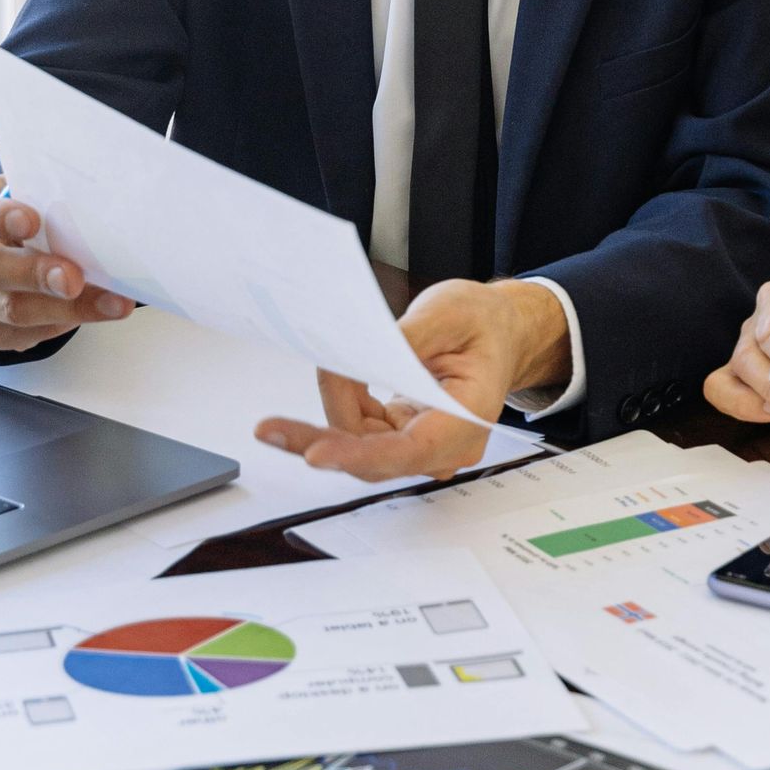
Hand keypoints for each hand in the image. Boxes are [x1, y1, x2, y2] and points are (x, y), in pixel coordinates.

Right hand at [0, 173, 133, 351]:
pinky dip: (59, 326)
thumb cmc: (24, 208)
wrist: (9, 241)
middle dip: (36, 276)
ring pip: (9, 310)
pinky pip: (18, 336)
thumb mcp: (28, 189)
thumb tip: (92, 204)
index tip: (30, 221)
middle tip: (74, 278)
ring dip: (64, 309)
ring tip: (109, 303)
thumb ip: (45, 195)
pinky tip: (90, 313)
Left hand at [254, 277, 568, 483]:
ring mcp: (422, 445)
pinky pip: (359, 433)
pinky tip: (335, 377)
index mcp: (469, 418)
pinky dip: (341, 405)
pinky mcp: (401, 436)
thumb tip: (354, 356)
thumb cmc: (482, 323)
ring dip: (328, 415)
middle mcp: (445, 445)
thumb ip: (403, 340)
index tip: (315, 452)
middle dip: (319, 440)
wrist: (499, 331)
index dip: (358, 455)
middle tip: (270, 429)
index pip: (409, 450)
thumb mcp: (449, 311)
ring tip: (323, 369)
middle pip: (372, 458)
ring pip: (358, 449)